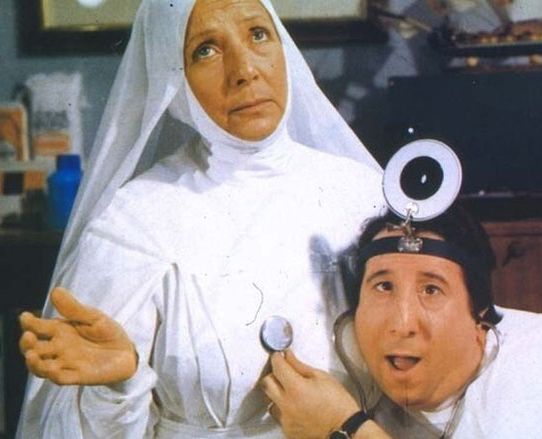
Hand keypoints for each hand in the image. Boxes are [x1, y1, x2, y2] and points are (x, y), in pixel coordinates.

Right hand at [19, 287, 137, 385]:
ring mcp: (66, 363)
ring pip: (41, 367)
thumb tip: (55, 290)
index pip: (38, 327)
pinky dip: (54, 375)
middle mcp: (58, 348)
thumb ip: (74, 308)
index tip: (25, 317)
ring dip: (34, 363)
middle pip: (34, 348)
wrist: (127, 351)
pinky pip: (61, 378)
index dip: (29, 323)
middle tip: (28, 336)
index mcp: (60, 331)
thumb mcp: (93, 317)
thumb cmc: (107, 332)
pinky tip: (53, 369)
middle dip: (27, 344)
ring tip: (31, 355)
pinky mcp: (78, 376)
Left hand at [261, 350, 358, 438]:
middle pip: (267, 383)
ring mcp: (286, 420)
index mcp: (296, 389)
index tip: (279, 356)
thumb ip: (300, 366)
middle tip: (284, 372)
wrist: (346, 427)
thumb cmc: (339, 403)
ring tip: (293, 392)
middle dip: (274, 374)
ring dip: (278, 393)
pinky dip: (285, 408)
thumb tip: (288, 356)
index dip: (277, 358)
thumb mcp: (322, 377)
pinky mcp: (288, 430)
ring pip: (271, 400)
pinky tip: (297, 406)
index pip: (277, 367)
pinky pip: (279, 415)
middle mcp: (287, 405)